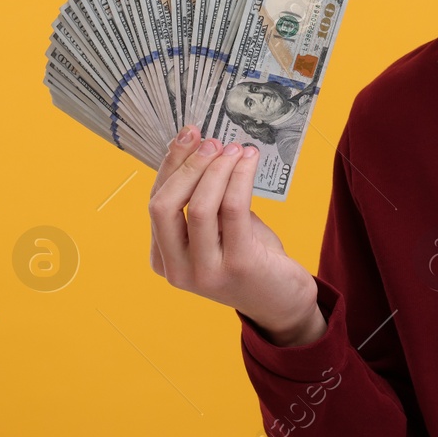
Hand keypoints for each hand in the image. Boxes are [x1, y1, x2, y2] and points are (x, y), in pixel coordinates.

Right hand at [148, 126, 324, 345]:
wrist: (282, 301)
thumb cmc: (248, 258)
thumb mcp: (217, 229)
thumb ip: (202, 199)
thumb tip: (201, 146)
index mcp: (163, 259)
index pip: (155, 203)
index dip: (170, 165)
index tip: (188, 135)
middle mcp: (177, 270)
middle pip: (164, 206)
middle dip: (188, 165)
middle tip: (213, 142)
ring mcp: (206, 272)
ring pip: (199, 206)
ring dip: (217, 169)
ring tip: (236, 149)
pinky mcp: (239, 265)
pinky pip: (233, 209)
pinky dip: (240, 178)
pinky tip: (249, 161)